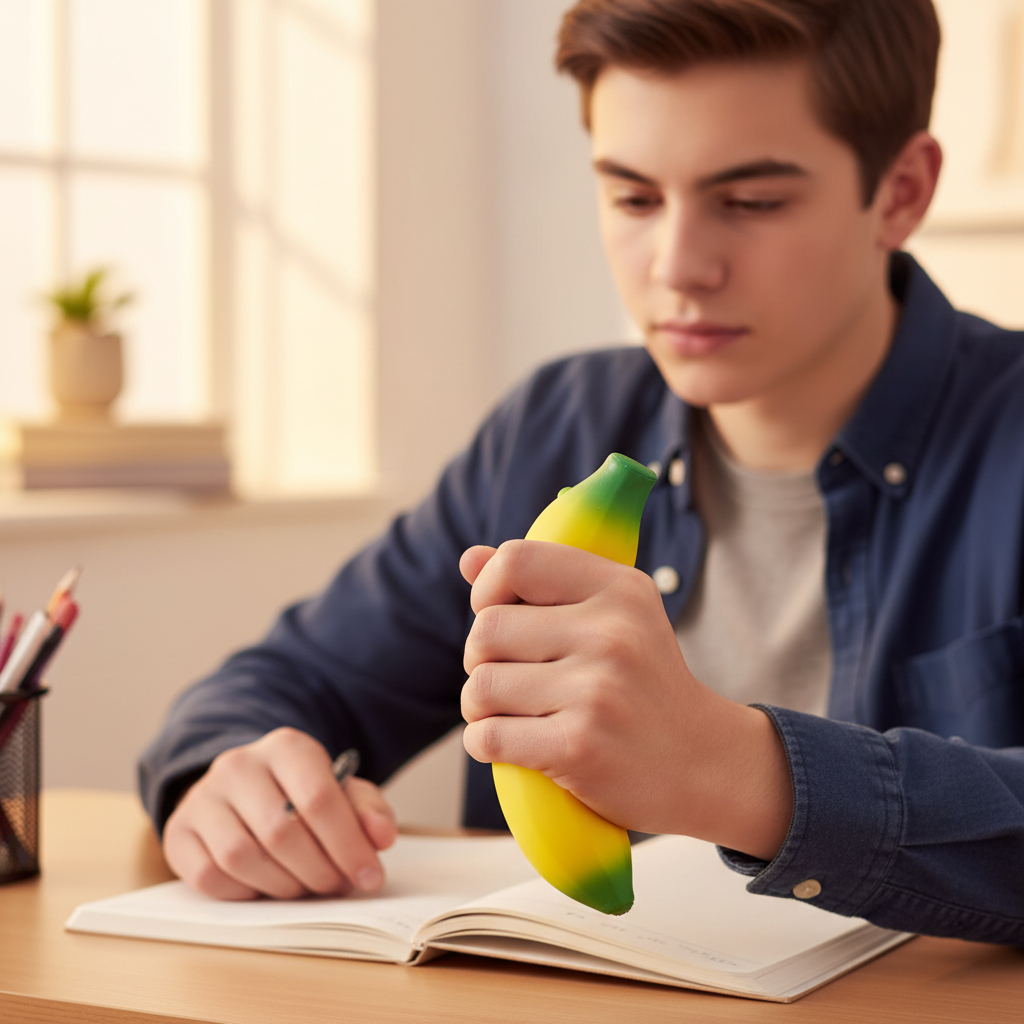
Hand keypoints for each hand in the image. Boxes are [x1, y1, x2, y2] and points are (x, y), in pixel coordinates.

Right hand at [163, 728, 397, 899]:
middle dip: (319, 870)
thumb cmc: (299, 794)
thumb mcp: (341, 792)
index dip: (348, 845)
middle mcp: (239, 765)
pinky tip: (266, 885)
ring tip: (305, 886)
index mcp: (286, 747)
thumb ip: (368, 811)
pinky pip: (209, 877)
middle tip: (337, 885)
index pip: (319, 798)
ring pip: (243, 857)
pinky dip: (244, 892)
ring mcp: (203, 797)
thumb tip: (381, 837)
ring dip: (283, 885)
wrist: (243, 789)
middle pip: (282, 832)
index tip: (370, 876)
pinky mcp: (179, 831)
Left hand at [459, 541, 791, 859]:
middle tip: (511, 679)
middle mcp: (611, 632)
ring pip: (480, 687)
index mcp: (619, 588)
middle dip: (481, 660)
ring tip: (512, 714)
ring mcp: (597, 691)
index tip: (500, 617)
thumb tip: (470, 559)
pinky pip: (486, 736)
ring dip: (479, 707)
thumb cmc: (642, 684)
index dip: (487, 591)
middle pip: (486, 630)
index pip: (516, 560)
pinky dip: (484, 743)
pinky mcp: (579, 747)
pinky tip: (512, 744)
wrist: (705, 764)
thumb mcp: (613, 615)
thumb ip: (542, 582)